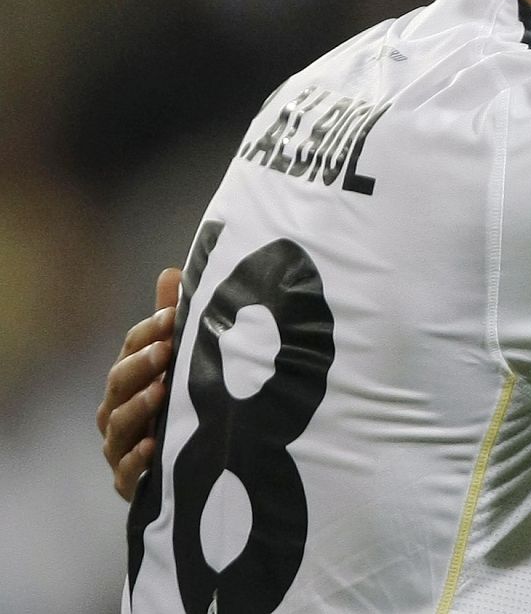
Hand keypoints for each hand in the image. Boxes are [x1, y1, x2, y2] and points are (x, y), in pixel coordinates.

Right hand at [97, 267, 179, 500]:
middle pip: (119, 383)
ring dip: (138, 407)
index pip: (131, 349)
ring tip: (161, 392)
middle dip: (141, 364)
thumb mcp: (179, 358)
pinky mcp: (132, 481)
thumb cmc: (180, 402)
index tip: (172, 316)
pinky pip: (128, 472)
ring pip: (118, 425)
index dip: (149, 332)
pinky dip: (137, 459)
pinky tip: (153, 445)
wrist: (191, 465)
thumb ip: (171, 318)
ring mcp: (122, 446)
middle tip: (167, 348)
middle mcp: (119, 410)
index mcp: (129, 379)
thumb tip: (171, 271)